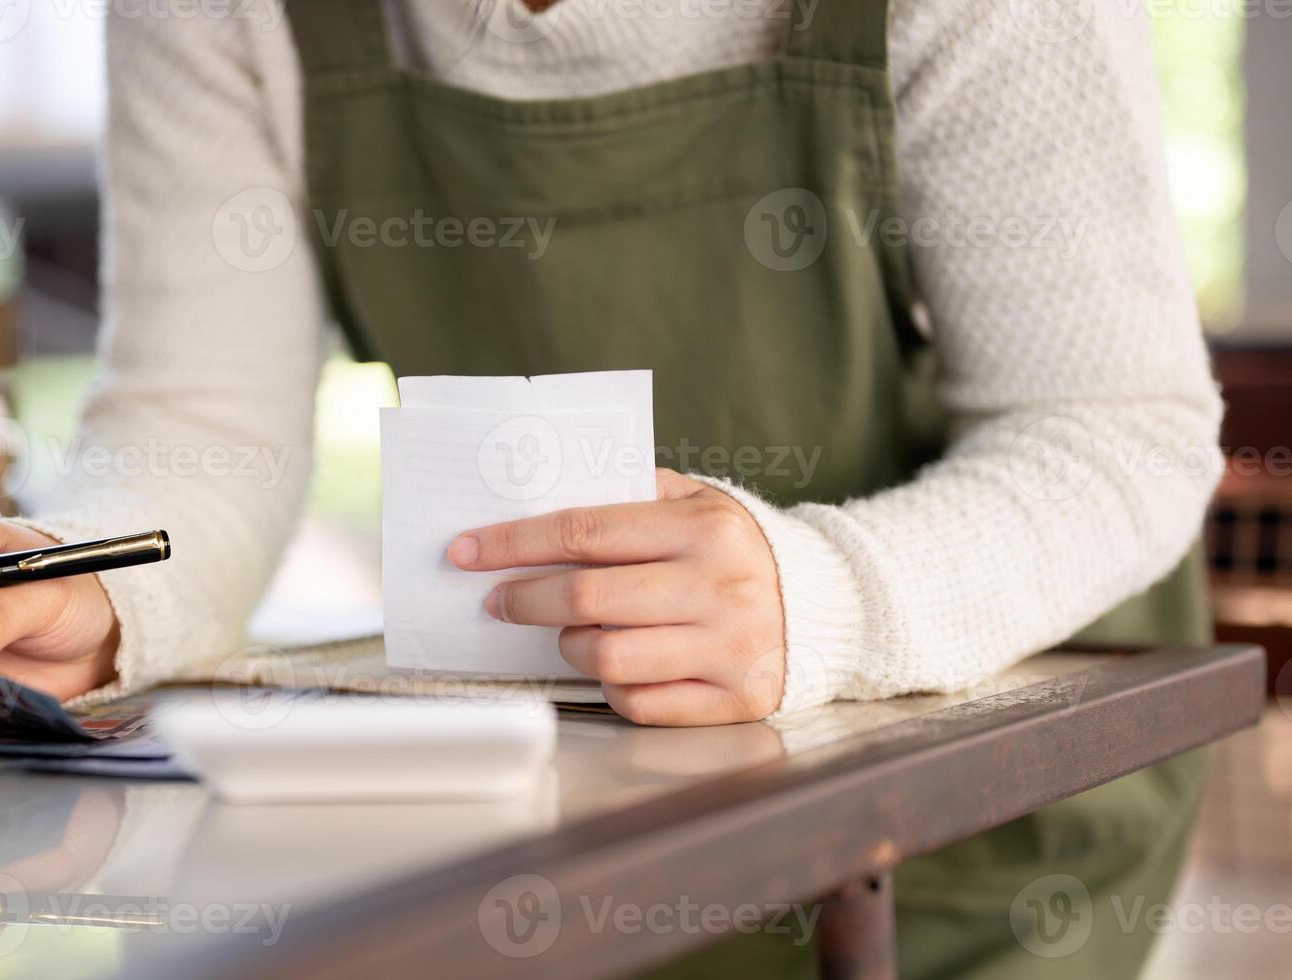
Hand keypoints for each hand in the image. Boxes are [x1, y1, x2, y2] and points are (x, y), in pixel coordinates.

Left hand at [447, 469, 785, 725]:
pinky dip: (612, 687)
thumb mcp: (695, 501)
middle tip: (499, 600)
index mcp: (705, 527)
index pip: (585, 531)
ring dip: (571, 646)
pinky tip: (617, 665)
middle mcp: (722, 586)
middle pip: (587, 597)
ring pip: (607, 657)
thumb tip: (531, 508)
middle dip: (526, 599)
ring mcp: (731, 647)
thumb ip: (625, 498)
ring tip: (573, 632)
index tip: (465, 552)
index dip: (514, 543)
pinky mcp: (735, 699)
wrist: (826, 605)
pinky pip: (639, 702)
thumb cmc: (733, 548)